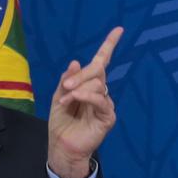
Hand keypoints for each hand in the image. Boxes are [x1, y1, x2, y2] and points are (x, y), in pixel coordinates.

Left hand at [48, 27, 122, 177]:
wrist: (62, 147)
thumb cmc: (61, 123)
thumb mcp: (59, 96)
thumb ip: (66, 80)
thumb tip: (75, 62)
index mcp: (89, 85)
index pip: (102, 62)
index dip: (109, 46)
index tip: (119, 30)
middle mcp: (100, 92)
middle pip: (98, 71)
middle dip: (81, 75)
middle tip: (65, 86)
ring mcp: (105, 104)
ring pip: (98, 84)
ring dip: (78, 89)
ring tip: (65, 100)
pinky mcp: (108, 117)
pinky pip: (101, 100)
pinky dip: (86, 96)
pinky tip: (74, 99)